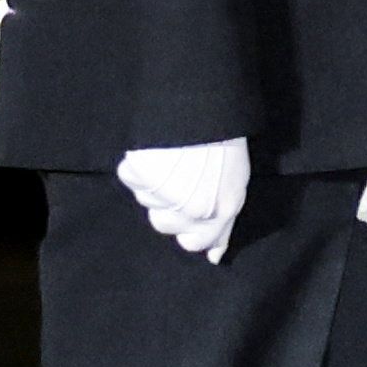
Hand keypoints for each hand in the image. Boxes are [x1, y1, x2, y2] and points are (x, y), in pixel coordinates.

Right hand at [115, 136, 250, 263]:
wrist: (202, 110)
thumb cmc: (223, 145)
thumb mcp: (235, 186)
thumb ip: (223, 224)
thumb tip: (213, 256)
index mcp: (220, 210)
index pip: (193, 243)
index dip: (192, 228)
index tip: (192, 208)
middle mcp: (191, 208)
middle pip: (165, 225)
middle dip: (170, 208)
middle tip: (181, 180)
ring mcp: (164, 192)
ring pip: (148, 203)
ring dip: (155, 187)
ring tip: (172, 162)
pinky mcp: (140, 172)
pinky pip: (132, 179)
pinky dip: (139, 169)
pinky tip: (156, 154)